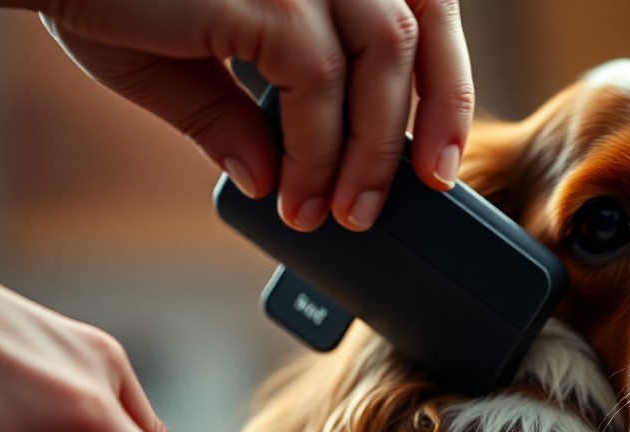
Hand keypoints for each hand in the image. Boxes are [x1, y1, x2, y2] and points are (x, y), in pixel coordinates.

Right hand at [38, 0, 474, 231]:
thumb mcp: (185, 63)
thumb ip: (236, 114)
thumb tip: (270, 179)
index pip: (417, 10)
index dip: (444, 83)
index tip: (438, 159)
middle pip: (420, 27)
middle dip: (438, 117)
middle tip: (420, 193)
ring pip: (384, 59)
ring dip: (371, 150)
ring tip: (345, 214)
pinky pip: (317, 85)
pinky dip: (316, 151)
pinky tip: (294, 196)